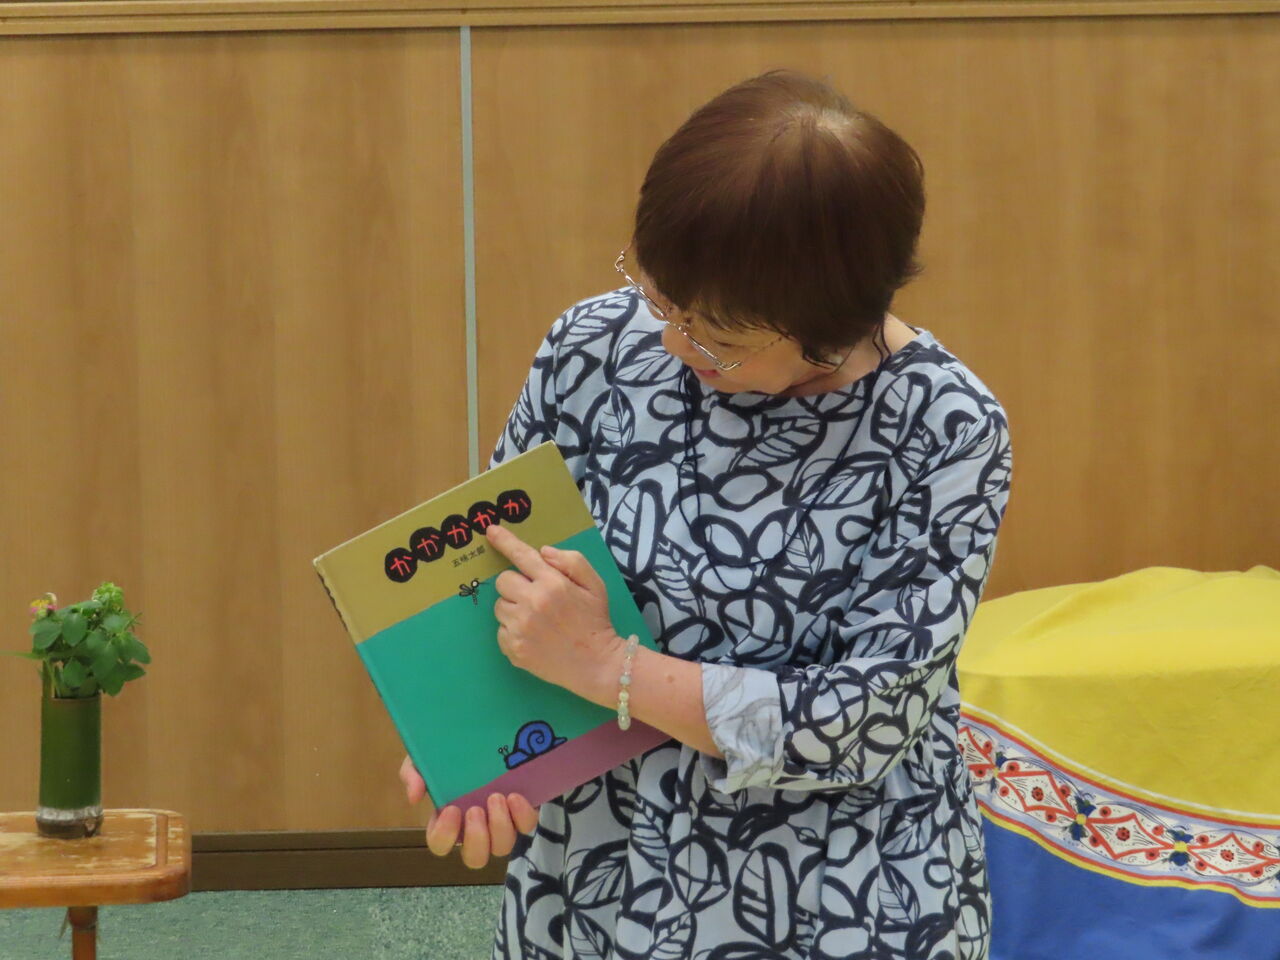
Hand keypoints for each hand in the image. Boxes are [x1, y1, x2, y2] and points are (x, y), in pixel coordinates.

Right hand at [400, 755, 538, 868]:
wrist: (488, 732)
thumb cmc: (451, 753)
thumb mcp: (425, 758)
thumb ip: (413, 774)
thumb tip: (414, 797)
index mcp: (448, 820)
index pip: (440, 845)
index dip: (444, 835)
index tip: (451, 809)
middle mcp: (475, 828)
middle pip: (475, 858)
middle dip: (476, 838)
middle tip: (475, 809)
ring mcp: (500, 822)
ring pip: (502, 846)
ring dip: (499, 826)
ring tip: (496, 797)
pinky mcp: (522, 810)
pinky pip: (526, 826)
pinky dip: (521, 816)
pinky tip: (515, 796)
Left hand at [486, 524, 624, 704]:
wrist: (597, 664)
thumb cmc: (595, 621)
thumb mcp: (595, 585)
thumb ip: (571, 561)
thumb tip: (543, 552)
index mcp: (552, 584)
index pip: (522, 556)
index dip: (505, 542)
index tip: (491, 531)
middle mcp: (532, 603)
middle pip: (503, 581)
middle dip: (517, 585)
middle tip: (536, 597)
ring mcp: (520, 628)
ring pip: (500, 606)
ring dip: (514, 608)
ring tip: (537, 621)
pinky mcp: (513, 648)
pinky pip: (500, 630)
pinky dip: (513, 631)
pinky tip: (534, 637)